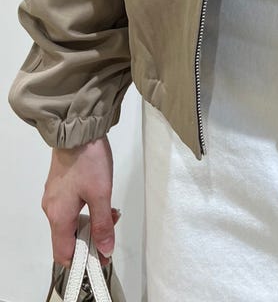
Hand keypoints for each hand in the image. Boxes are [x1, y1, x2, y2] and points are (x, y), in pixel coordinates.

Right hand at [42, 135, 120, 267]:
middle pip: (68, 239)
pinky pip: (69, 208)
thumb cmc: (89, 162)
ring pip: (70, 222)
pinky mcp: (58, 186)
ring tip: (111, 211)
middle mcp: (51, 210)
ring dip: (90, 222)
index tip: (102, 256)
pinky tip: (101, 199)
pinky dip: (85, 210)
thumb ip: (103, 224)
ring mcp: (53, 197)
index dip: (82, 260)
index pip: (63, 254)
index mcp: (58, 217)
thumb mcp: (101, 194)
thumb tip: (105, 249)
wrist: (78, 131)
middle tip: (111, 227)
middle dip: (90, 238)